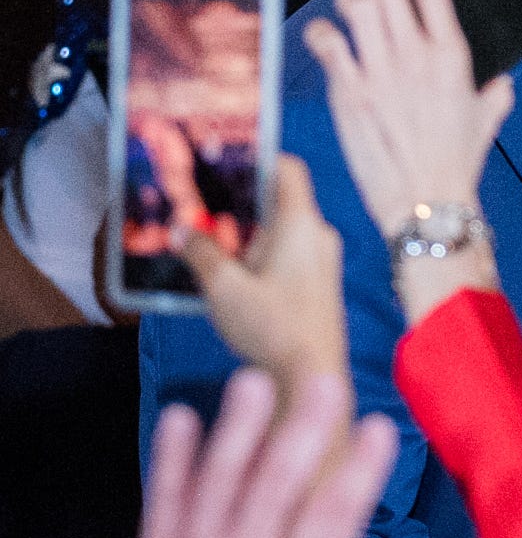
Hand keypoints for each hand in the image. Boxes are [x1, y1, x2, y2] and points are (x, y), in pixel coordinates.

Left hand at [99, 369, 456, 537]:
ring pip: (220, 479)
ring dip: (237, 426)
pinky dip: (170, 458)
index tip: (380, 426)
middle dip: (302, 425)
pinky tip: (178, 416)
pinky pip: (164, 499)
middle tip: (323, 376)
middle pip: (277, 483)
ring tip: (251, 380)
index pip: (334, 520)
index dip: (359, 470)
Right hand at [174, 154, 348, 400]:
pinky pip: (290, 255)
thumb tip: (181, 230)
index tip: (222, 164)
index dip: (258, 159)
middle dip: (240, 203)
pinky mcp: (320, 285)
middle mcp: (319, 235)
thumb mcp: (223, 288)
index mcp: (301, 223)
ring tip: (207, 243)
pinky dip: (262, 255)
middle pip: (281, 201)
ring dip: (248, 234)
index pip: (288, 169)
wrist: (312, 377)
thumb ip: (201, 252)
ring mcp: (324, 261)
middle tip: (200, 208)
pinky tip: (231, 275)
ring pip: (283, 231)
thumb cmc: (271, 326)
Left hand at [302, 0, 513, 237]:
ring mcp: (379, 73)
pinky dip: (322, 31)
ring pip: (354, 4)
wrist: (426, 202)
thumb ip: (496, 92)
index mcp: (452, 55)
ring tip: (350, 7)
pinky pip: (326, 42)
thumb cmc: (455, 162)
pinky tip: (327, 38)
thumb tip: (501, 81)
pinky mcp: (348, 93)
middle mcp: (415, 56)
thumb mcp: (487, 119)